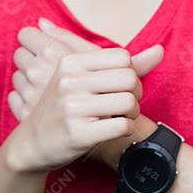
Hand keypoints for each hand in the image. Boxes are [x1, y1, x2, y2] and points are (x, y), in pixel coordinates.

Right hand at [5, 18, 163, 173]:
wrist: (32, 142)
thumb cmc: (64, 107)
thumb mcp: (81, 78)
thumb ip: (121, 65)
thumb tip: (161, 50)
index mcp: (70, 63)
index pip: (122, 58)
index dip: (130, 72)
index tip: (122, 86)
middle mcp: (69, 82)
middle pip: (129, 78)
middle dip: (136, 93)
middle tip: (127, 104)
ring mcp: (72, 108)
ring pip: (129, 103)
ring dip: (133, 113)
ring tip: (122, 117)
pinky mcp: (78, 134)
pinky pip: (122, 126)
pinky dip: (126, 129)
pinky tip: (115, 130)